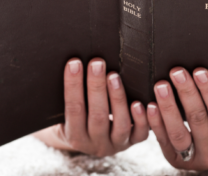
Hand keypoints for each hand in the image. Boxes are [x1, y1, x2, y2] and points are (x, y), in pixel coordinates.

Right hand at [33, 57, 148, 156]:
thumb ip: (69, 96)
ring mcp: (116, 144)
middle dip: (96, 87)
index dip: (73, 86)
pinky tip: (139, 102)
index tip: (74, 63)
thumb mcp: (65, 114)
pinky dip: (141, 118)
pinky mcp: (133, 142)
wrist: (91, 142)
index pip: (73, 109)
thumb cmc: (77, 118)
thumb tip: (70, 64)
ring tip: (114, 76)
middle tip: (97, 63)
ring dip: (117, 98)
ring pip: (120, 124)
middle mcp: (95, 143)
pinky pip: (140, 134)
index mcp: (74, 136)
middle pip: (97, 116)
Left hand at [147, 67, 207, 170]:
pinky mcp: (175, 160)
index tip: (200, 71)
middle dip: (187, 93)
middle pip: (198, 120)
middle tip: (177, 72)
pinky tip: (149, 105)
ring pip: (178, 133)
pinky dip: (155, 122)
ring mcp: (193, 159)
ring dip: (168, 107)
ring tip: (161, 85)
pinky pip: (163, 140)